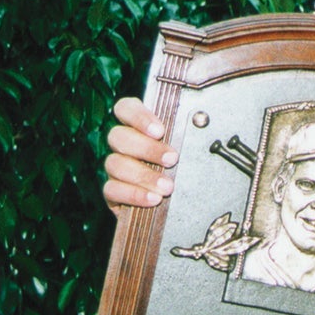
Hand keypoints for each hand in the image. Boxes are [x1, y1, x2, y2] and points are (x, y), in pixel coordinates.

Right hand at [104, 97, 178, 212]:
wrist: (177, 206)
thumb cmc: (185, 169)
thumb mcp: (188, 150)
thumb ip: (189, 136)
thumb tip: (202, 123)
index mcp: (138, 128)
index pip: (125, 109)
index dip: (138, 116)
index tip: (159, 131)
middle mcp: (122, 145)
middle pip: (119, 137)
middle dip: (147, 148)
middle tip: (172, 159)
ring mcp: (115, 168)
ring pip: (116, 164)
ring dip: (143, 175)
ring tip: (167, 187)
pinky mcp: (113, 192)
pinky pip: (112, 190)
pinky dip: (134, 194)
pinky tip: (153, 198)